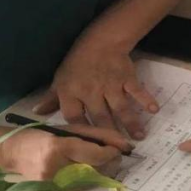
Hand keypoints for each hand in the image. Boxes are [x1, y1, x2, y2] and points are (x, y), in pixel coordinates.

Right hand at [0, 124, 131, 180]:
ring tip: (107, 162)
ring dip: (104, 172)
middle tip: (117, 154)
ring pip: (91, 181)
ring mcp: (54, 182)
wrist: (11, 153)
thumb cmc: (40, 134)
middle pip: (95, 170)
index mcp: (58, 146)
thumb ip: (95, 134)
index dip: (110, 152)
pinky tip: (93, 170)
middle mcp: (56, 167)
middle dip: (111, 163)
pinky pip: (82, 187)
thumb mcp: (67, 128)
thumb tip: (120, 142)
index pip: (93, 154)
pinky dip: (92, 179)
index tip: (121, 147)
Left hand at [34, 45, 158, 139]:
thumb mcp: (60, 78)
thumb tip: (37, 113)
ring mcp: (111, 85)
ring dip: (131, 123)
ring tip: (139, 138)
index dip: (80, 132)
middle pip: (100, 117)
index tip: (88, 146)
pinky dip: (146, 99)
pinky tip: (154, 110)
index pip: (74, 117)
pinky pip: (136, 91)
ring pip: (120, 108)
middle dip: (109, 134)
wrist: (101, 40)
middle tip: (118, 150)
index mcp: (72, 92)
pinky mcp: (126, 78)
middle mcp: (91, 91)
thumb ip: (51, 98)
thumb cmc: (78, 63)